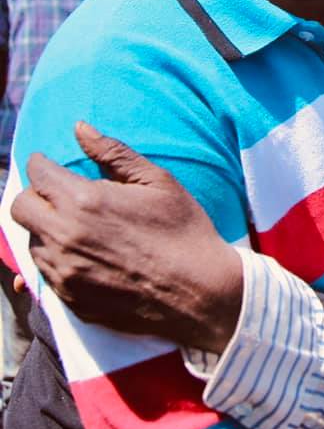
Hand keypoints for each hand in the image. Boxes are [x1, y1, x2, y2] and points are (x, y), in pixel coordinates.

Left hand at [11, 121, 241, 352]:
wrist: (199, 291)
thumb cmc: (183, 229)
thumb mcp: (156, 180)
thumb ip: (114, 153)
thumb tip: (80, 128)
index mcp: (85, 201)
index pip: (38, 174)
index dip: (42, 163)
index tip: (50, 163)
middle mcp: (64, 237)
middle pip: (20, 208)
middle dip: (35, 194)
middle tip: (59, 193)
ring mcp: (64, 272)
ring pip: (30, 241)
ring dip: (46, 228)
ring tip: (78, 225)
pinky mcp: (69, 299)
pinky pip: (44, 272)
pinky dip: (56, 257)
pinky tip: (84, 252)